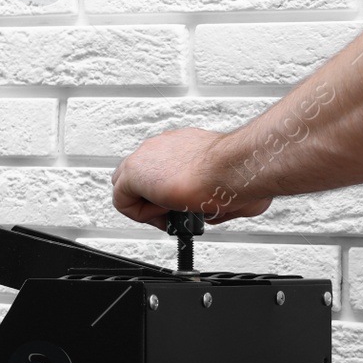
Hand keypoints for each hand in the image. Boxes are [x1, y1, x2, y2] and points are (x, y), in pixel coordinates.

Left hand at [111, 127, 272, 228]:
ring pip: (130, 189)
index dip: (168, 193)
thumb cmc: (239, 175)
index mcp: (184, 147)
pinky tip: (165, 211)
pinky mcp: (134, 172)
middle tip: (175, 213)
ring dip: (149, 208)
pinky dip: (142, 215)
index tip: (184, 205)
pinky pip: (123, 202)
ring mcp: (147, 156)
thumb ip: (213, 195)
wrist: (235, 168)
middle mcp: (164, 147)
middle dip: (154, 200)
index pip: (161, 169)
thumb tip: (212, 210)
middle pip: (141, 177)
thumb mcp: (228, 186)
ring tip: (174, 213)